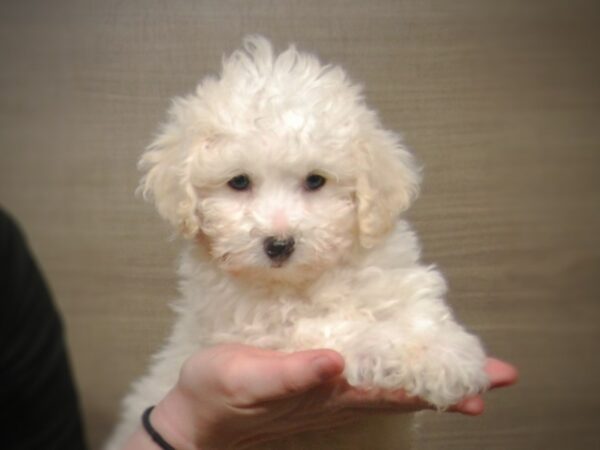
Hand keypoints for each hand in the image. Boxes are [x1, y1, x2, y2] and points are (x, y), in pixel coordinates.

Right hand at [143, 345, 516, 449]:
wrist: (199, 418)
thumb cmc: (219, 397)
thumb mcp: (248, 379)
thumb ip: (291, 372)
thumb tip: (335, 362)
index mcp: (330, 393)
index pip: (400, 391)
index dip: (444, 388)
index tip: (487, 384)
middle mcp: (339, 394)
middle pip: (408, 389)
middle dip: (454, 382)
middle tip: (498, 374)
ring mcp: (330, 389)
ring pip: (393, 382)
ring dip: (433, 374)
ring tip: (467, 367)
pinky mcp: (316, 378)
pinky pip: (368, 371)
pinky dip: (396, 363)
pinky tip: (403, 356)